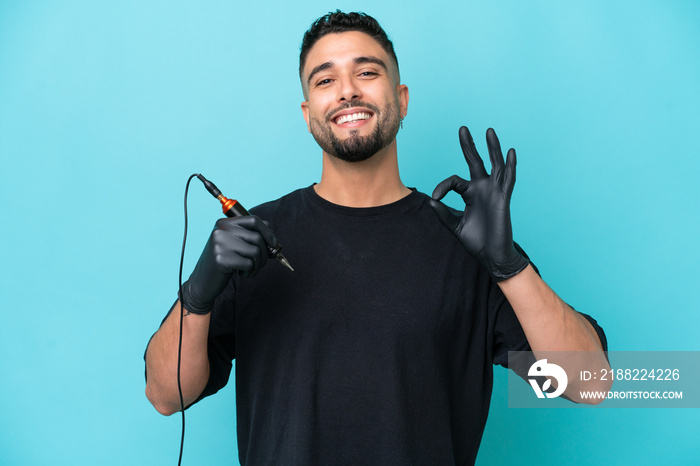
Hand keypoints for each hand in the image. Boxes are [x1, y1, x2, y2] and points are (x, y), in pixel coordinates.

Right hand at [180, 216, 277, 314]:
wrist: (202, 282)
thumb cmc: (223, 262)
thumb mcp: (233, 244)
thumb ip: (248, 234)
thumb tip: (270, 229)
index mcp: (224, 223)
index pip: (253, 220)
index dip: (268, 231)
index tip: (273, 243)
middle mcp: (221, 230)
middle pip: (257, 237)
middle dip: (264, 253)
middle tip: (259, 263)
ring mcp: (219, 244)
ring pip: (255, 251)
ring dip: (258, 264)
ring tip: (249, 270)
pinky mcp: (221, 259)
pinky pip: (249, 264)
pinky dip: (250, 272)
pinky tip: (242, 274)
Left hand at [429, 126, 527, 280]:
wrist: (492, 256)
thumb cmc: (476, 242)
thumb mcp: (455, 226)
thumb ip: (443, 214)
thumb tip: (430, 201)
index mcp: (469, 194)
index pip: (454, 180)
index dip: (443, 186)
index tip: (435, 197)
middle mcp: (482, 188)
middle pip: (475, 161)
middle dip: (468, 145)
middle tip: (462, 128)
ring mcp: (494, 191)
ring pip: (494, 164)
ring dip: (491, 147)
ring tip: (488, 131)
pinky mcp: (503, 198)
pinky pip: (508, 179)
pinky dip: (510, 165)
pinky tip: (510, 151)